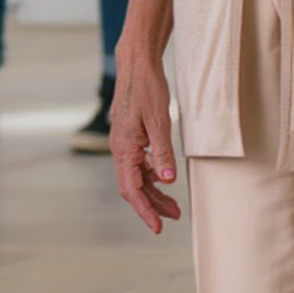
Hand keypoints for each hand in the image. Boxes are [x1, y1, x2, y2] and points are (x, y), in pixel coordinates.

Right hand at [110, 35, 181, 234]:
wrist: (137, 65)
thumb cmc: (147, 89)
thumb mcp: (159, 121)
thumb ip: (162, 152)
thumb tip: (167, 180)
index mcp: (123, 148)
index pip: (131, 189)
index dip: (144, 210)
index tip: (157, 227)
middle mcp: (120, 149)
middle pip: (133, 187)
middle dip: (152, 205)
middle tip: (173, 218)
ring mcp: (124, 143)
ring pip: (137, 177)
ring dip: (154, 192)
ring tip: (173, 205)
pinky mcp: (131, 137)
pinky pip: (139, 164)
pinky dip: (152, 176)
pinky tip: (164, 178)